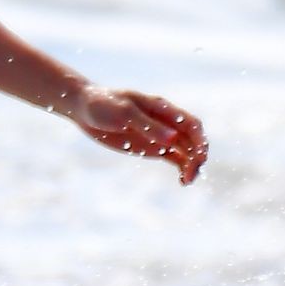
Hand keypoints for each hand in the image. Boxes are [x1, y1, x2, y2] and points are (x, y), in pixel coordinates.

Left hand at [73, 86, 208, 183]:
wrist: (85, 109)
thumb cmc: (103, 104)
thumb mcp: (124, 113)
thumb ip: (148, 126)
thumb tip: (172, 139)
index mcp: (162, 108)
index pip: (191, 124)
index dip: (200, 140)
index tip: (199, 156)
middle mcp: (166, 122)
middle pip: (192, 139)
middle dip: (198, 156)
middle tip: (192, 174)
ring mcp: (160, 135)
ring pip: (186, 150)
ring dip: (192, 165)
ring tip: (187, 181)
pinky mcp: (152, 147)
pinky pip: (175, 158)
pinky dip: (182, 168)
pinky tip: (182, 181)